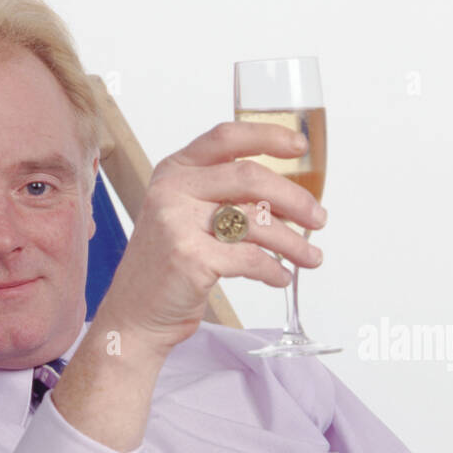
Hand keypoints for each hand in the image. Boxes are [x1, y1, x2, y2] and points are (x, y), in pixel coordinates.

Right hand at [99, 120, 327, 353]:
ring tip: (309, 258)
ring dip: (292, 242)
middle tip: (318, 218)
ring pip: (256, 221)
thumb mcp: (184, 217)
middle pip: (250, 177)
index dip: (268, 136)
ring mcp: (177, 223)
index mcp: (173, 172)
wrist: (134, 315)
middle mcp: (171, 191)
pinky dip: (273, 270)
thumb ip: (221, 197)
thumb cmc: (166, 268)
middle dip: (295, 199)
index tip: (299, 147)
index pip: (226, 139)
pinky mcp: (191, 258)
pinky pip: (250, 258)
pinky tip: (280, 277)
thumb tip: (287, 194)